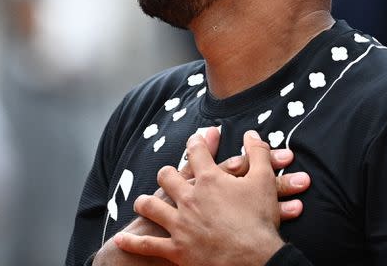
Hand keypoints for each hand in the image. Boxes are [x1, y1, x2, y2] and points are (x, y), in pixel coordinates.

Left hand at [114, 131, 287, 265]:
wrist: (255, 260)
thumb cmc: (260, 221)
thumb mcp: (264, 181)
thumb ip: (258, 153)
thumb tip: (252, 134)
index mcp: (209, 180)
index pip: (197, 153)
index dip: (196, 142)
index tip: (195, 139)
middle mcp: (190, 198)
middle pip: (167, 176)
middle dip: (167, 173)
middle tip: (168, 174)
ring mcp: (180, 224)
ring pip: (151, 206)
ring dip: (145, 202)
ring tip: (144, 201)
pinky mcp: (176, 249)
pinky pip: (147, 245)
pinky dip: (132, 242)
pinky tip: (122, 239)